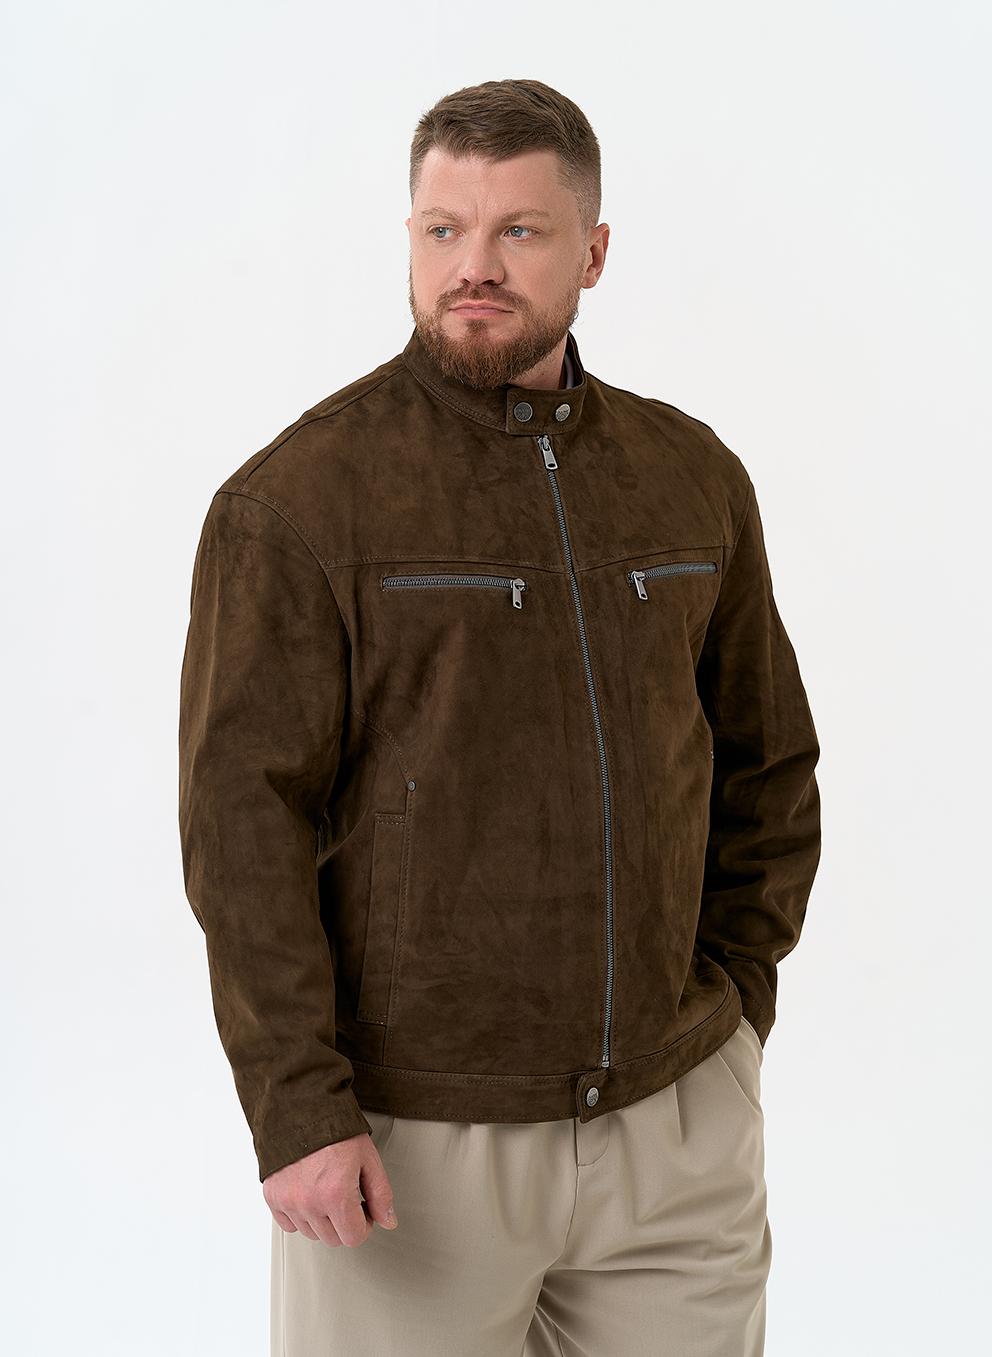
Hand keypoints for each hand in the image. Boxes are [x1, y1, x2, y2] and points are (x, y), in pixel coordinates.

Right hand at [262, 1132, 397, 1247]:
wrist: (302, 1109)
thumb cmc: (336, 1130)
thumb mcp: (368, 1158)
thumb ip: (381, 1194)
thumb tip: (388, 1221)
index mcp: (335, 1194)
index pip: (353, 1238)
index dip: (364, 1224)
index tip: (363, 1209)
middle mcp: (309, 1202)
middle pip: (333, 1239)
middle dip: (344, 1222)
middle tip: (347, 1197)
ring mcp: (288, 1201)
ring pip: (311, 1234)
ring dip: (322, 1220)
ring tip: (327, 1191)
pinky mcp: (272, 1196)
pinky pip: (289, 1224)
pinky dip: (299, 1215)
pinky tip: (308, 1193)